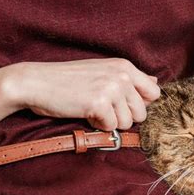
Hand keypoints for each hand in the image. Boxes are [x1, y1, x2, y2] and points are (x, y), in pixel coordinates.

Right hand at [0, 58, 159, 129]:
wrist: (37, 82)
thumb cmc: (70, 79)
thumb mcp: (104, 71)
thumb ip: (132, 78)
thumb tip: (156, 81)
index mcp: (126, 67)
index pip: (155, 93)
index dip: (140, 104)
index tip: (123, 104)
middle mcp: (123, 76)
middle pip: (142, 113)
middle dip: (124, 117)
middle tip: (103, 108)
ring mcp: (112, 88)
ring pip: (127, 122)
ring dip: (110, 122)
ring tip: (92, 108)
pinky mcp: (100, 103)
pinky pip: (111, 127)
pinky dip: (98, 125)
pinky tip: (85, 113)